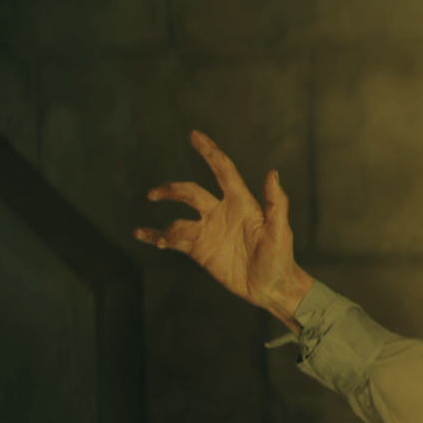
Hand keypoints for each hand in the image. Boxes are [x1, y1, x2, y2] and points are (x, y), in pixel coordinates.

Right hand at [133, 130, 313, 332]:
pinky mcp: (200, 250)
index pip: (223, 171)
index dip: (209, 152)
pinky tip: (141, 233)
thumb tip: (272, 172)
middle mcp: (221, 213)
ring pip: (178, 220)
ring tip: (166, 241)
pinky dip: (156, 235)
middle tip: (154, 195)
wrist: (273, 288)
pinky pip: (173, 239)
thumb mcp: (280, 231)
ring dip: (167, 229)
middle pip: (190, 192)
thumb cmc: (281, 258)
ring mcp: (209, 231)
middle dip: (172, 190)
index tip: (195, 134)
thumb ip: (276, 203)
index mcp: (242, 203)